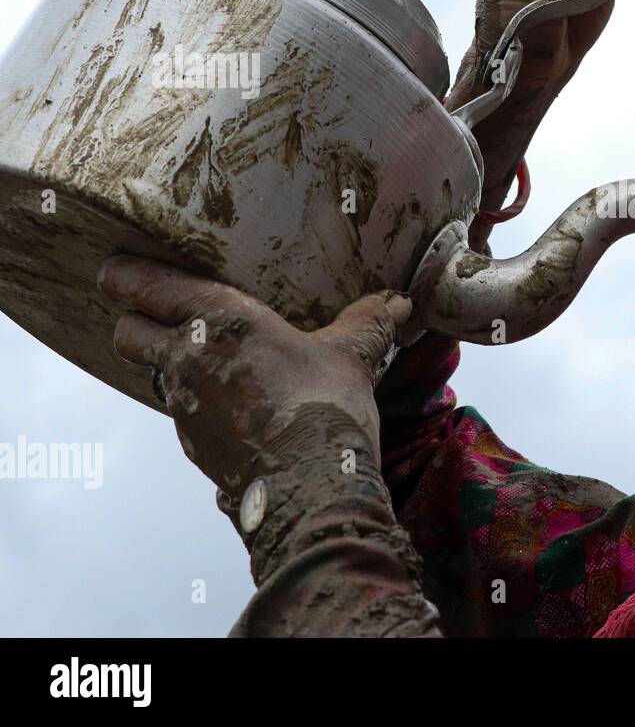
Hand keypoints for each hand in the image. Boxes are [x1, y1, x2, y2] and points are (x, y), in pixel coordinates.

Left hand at [98, 255, 411, 495]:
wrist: (311, 483)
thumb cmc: (324, 405)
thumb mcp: (351, 354)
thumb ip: (365, 323)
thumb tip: (397, 301)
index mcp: (220, 318)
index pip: (145, 286)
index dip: (126, 275)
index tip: (119, 269)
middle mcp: (188, 356)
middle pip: (127, 332)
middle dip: (135, 321)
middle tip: (156, 315)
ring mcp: (185, 404)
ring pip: (154, 374)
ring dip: (170, 365)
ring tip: (206, 363)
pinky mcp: (193, 441)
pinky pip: (184, 412)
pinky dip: (200, 405)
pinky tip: (236, 408)